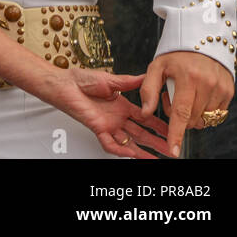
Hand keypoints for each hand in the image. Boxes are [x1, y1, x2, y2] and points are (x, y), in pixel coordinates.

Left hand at [53, 69, 169, 157]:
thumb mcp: (111, 80)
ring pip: (129, 142)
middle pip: (141, 134)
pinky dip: (121, 150)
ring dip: (143, 151)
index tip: (172, 129)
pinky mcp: (97, 129)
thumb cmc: (81, 80)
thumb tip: (146, 77)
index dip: (159, 125)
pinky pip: (110, 144)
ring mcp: (108, 125)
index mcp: (122, 106)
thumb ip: (129, 82)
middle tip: (171, 148)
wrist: (64, 84)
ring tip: (158, 159)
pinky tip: (132, 154)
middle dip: (157, 142)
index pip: (145, 119)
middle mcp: (117, 118)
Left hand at [140, 51, 233, 157]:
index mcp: (187, 78)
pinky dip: (204, 110)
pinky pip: (216, 113)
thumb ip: (149, 89)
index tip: (174, 150)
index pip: (181, 112)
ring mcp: (221, 88)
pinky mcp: (229, 91)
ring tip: (186, 95)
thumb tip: (145, 113)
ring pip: (205, 118)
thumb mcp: (157, 66)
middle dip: (179, 116)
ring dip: (192, 114)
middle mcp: (207, 84)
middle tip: (172, 98)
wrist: (202, 40)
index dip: (177, 133)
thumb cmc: (175, 55)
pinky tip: (198, 96)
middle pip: (192, 118)